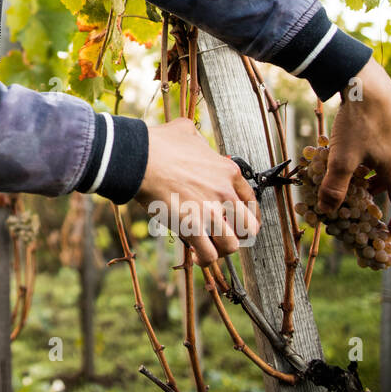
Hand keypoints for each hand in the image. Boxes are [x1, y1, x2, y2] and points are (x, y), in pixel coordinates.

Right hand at [135, 118, 259, 265]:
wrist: (138, 159)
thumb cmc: (158, 144)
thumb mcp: (186, 131)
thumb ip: (199, 141)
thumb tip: (195, 142)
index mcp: (227, 171)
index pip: (252, 201)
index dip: (245, 215)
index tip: (234, 220)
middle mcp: (225, 193)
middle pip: (249, 227)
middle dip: (237, 235)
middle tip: (222, 235)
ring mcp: (210, 211)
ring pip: (232, 245)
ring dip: (221, 249)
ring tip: (208, 248)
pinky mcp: (192, 227)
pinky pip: (209, 255)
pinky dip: (204, 260)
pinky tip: (195, 256)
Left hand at [320, 57, 390, 235]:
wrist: (367, 82)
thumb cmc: (360, 122)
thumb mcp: (343, 159)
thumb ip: (335, 187)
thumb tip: (328, 211)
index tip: (387, 233)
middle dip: (378, 199)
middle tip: (362, 206)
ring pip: (383, 166)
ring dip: (369, 178)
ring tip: (350, 181)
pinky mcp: (382, 124)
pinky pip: (376, 149)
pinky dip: (364, 158)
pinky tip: (345, 151)